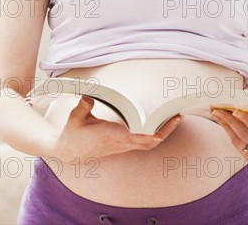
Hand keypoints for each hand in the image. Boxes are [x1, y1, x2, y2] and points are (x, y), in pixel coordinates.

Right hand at [52, 96, 182, 163]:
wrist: (68, 152)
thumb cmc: (73, 133)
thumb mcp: (75, 118)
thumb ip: (83, 106)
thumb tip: (89, 95)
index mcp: (110, 135)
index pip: (134, 138)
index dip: (150, 135)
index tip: (161, 129)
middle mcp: (120, 142)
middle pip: (149, 142)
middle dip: (166, 131)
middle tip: (178, 115)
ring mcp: (122, 145)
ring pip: (149, 144)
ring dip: (164, 132)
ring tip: (175, 117)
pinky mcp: (123, 145)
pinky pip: (144, 143)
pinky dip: (156, 134)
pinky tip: (162, 124)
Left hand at [211, 98, 247, 166]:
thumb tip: (239, 103)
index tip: (234, 109)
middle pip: (247, 136)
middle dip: (231, 122)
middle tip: (217, 110)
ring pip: (240, 143)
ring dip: (226, 128)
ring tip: (216, 114)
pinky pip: (239, 148)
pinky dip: (230, 135)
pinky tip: (223, 123)